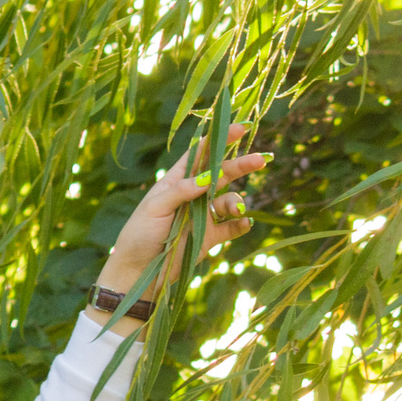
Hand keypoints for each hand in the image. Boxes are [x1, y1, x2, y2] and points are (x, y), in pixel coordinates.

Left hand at [94, 124, 267, 313]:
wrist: (139, 272)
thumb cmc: (139, 235)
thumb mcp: (155, 208)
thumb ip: (182, 191)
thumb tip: (209, 176)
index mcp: (176, 180)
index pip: (201, 154)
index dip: (219, 139)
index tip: (239, 128)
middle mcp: (194, 195)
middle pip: (222, 173)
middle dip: (242, 165)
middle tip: (262, 159)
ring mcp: (204, 216)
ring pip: (230, 200)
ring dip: (237, 201)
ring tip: (236, 209)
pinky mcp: (211, 237)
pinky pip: (233, 227)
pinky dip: (241, 224)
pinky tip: (243, 224)